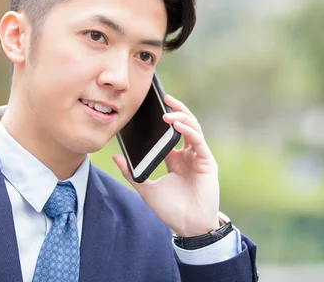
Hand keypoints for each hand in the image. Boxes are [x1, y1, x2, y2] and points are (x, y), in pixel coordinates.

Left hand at [112, 95, 219, 236]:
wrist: (187, 226)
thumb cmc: (170, 209)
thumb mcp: (146, 188)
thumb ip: (131, 172)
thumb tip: (115, 157)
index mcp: (175, 159)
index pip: (170, 133)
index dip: (164, 118)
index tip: (151, 107)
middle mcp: (188, 155)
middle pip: (184, 125)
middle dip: (176, 110)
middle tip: (164, 97)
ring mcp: (198, 157)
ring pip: (193, 128)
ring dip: (181, 117)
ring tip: (168, 111)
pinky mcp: (207, 161)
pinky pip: (198, 141)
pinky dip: (188, 130)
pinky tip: (177, 124)